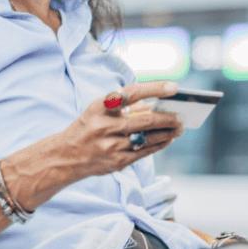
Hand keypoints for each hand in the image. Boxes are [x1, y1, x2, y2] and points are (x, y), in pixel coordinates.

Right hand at [53, 81, 184, 178]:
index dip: (154, 88)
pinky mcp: (118, 162)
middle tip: (182, 115)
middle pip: (145, 120)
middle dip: (168, 118)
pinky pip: (145, 152)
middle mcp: (105, 126)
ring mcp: (112, 146)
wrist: (65, 156)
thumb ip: (126, 107)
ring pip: (148, 138)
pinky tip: (168, 139)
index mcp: (100, 107)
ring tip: (179, 127)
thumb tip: (157, 104)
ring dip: (168, 132)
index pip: (132, 93)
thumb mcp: (99, 111)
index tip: (174, 87)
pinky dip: (159, 144)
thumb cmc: (88, 127)